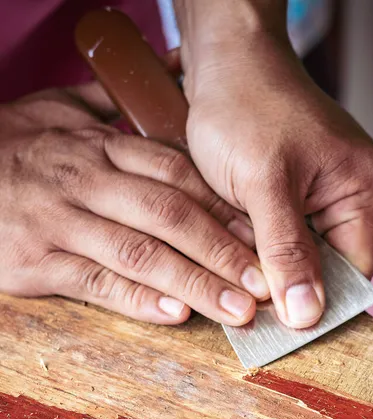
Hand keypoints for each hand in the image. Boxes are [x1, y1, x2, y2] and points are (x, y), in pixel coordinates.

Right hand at [0, 85, 270, 324]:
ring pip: (140, 254)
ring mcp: (60, 224)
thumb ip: (114, 99)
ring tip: (237, 308)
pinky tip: (177, 315)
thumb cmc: (13, 147)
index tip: (261, 235)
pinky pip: (96, 284)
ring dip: (194, 282)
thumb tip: (172, 65)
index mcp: (98, 147)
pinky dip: (139, 301)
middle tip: (263, 281)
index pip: (177, 175)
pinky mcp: (35, 263)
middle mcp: (85, 182)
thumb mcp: (58, 108)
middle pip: (169, 216)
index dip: (224, 207)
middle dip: (222, 250)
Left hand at [177, 16, 372, 328]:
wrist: (227, 65)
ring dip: (269, 267)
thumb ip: (287, 251)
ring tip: (234, 267)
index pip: (351, 276)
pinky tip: (236, 247)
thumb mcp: (264, 183)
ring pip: (303, 258)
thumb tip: (307, 315)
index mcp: (367, 194)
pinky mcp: (301, 197)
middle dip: (285, 286)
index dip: (313, 304)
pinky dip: (261, 248)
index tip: (271, 326)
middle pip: (328, 271)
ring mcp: (328, 199)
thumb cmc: (248, 106)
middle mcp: (357, 199)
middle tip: (242, 300)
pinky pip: (287, 239)